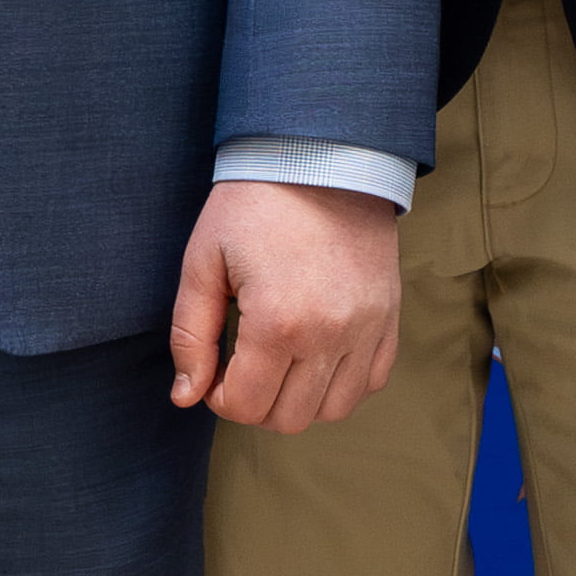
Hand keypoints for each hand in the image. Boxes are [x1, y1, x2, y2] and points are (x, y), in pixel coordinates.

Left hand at [172, 174, 407, 435]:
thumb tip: (186, 396)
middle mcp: (330, 334)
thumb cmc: (254, 203)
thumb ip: (189, 335)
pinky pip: (371, 382)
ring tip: (279, 365)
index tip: (213, 370)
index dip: (218, 397)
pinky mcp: (389, 317)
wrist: (323, 157)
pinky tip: (316, 357)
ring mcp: (367, 328)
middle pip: (288, 418)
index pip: (244, 405)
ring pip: (333, 410)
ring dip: (299, 400)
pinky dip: (341, 383)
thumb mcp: (203, 261)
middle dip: (255, 404)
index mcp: (278, 321)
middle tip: (242, 368)